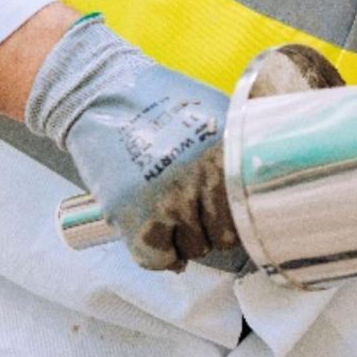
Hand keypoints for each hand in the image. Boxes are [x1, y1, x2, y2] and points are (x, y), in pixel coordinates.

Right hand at [64, 66, 234, 270]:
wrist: (102, 97)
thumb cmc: (161, 102)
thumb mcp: (214, 116)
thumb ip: (234, 151)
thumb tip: (254, 193)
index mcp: (229, 154)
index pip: (250, 211)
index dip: (241, 217)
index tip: (234, 216)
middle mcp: (204, 180)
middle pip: (225, 236)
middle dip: (213, 229)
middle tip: (198, 213)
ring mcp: (169, 201)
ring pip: (194, 249)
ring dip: (186, 239)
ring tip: (173, 214)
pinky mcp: (134, 217)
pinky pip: (158, 258)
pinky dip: (160, 254)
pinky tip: (157, 233)